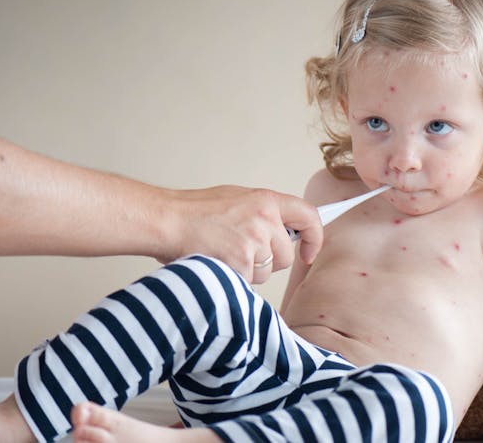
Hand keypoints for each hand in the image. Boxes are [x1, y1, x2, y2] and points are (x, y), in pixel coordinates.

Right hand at [163, 186, 322, 282]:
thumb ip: (263, 214)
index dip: (314, 237)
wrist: (168, 220)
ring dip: (249, 271)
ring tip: (224, 253)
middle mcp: (265, 220)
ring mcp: (254, 242)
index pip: (308, 216)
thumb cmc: (195, 211)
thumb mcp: (237, 200)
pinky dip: (234, 278)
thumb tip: (281, 232)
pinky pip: (248, 282)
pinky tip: (218, 262)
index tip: (308, 251)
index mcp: (266, 201)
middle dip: (268, 261)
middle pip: (285, 256)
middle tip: (240, 251)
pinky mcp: (241, 262)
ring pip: (267, 272)